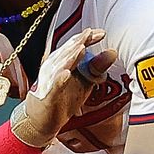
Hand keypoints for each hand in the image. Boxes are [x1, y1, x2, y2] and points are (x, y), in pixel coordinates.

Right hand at [13, 28, 115, 146]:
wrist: (40, 121)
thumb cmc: (61, 98)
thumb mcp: (84, 81)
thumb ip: (97, 67)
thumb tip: (113, 52)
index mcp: (63, 62)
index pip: (75, 45)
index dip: (87, 38)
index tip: (101, 33)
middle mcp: (55, 68)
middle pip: (67, 52)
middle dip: (79, 42)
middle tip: (90, 34)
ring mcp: (50, 82)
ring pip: (60, 66)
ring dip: (70, 57)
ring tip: (81, 48)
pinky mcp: (48, 96)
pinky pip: (54, 87)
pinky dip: (59, 79)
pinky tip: (66, 74)